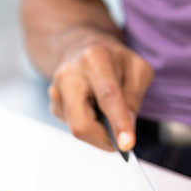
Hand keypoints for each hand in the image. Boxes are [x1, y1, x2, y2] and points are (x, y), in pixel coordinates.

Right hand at [48, 36, 153, 151]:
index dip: (118, 123)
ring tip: (109, 111)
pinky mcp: (53, 104)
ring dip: (100, 131)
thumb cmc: (115, 58)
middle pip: (82, 123)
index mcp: (95, 58)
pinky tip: (95, 107)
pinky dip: (91, 124)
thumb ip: (134, 97)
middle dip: (104, 140)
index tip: (126, 145)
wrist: (82, 45)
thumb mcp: (137, 69)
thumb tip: (127, 128)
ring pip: (78, 129)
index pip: (108, 96)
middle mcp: (69, 74)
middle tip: (122, 143)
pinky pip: (75, 126)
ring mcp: (56, 90)